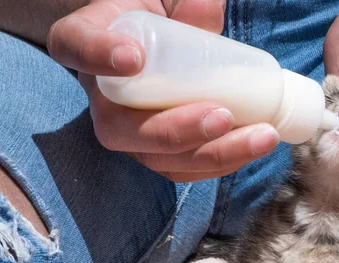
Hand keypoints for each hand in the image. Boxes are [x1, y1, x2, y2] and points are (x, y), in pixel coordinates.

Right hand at [47, 0, 279, 181]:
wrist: (159, 52)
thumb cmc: (157, 22)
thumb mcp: (165, 4)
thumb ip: (187, 6)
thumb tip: (209, 8)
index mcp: (86, 45)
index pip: (77, 47)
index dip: (98, 55)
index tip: (133, 58)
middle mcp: (101, 99)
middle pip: (119, 129)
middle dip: (175, 130)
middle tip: (222, 115)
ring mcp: (128, 134)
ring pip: (158, 158)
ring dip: (214, 154)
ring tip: (261, 136)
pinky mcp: (157, 154)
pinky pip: (183, 170)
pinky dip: (221, 163)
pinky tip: (254, 147)